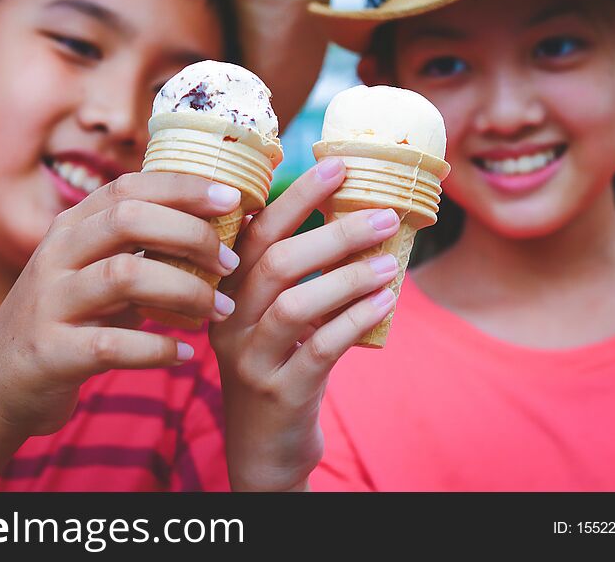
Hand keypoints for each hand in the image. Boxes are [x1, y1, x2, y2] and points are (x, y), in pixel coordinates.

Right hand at [0, 172, 243, 437]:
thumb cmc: (65, 320)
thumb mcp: (92, 273)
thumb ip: (138, 250)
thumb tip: (216, 231)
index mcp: (70, 228)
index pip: (129, 187)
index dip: (183, 187)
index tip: (232, 198)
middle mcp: (56, 255)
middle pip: (128, 219)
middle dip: (190, 233)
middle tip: (231, 261)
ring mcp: (49, 302)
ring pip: (124, 276)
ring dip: (186, 291)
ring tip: (220, 309)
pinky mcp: (50, 352)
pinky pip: (112, 345)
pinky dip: (157, 349)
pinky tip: (185, 354)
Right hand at [211, 159, 399, 490]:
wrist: (263, 448)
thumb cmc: (278, 366)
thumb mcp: (273, 318)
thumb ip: (294, 276)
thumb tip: (352, 218)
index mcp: (224, 293)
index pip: (255, 233)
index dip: (296, 196)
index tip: (339, 166)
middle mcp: (227, 322)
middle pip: (275, 262)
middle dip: (333, 231)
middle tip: (383, 215)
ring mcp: (251, 360)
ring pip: (295, 303)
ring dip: (348, 276)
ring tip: (390, 261)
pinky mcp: (280, 392)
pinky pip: (320, 347)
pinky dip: (356, 319)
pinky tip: (386, 303)